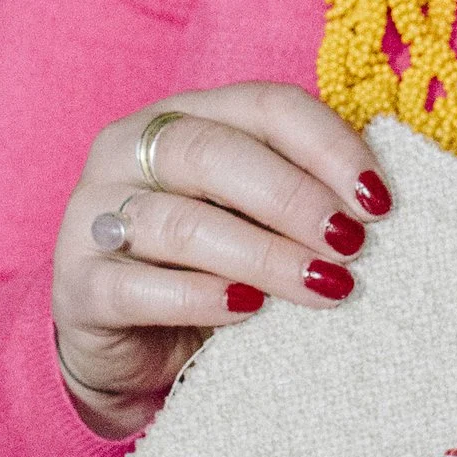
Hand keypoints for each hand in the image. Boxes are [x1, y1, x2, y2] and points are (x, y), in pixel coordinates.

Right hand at [51, 83, 388, 439]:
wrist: (126, 350)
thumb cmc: (208, 270)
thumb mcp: (258, 224)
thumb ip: (301, 201)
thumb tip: (377, 210)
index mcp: (184, 115)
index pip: (265, 106)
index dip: (328, 146)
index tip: (380, 202)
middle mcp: (129, 149)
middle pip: (215, 152)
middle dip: (295, 199)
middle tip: (351, 245)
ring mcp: (94, 214)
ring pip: (179, 221)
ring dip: (263, 254)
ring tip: (322, 286)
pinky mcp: (76, 283)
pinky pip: (136, 285)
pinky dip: (200, 296)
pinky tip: (248, 308)